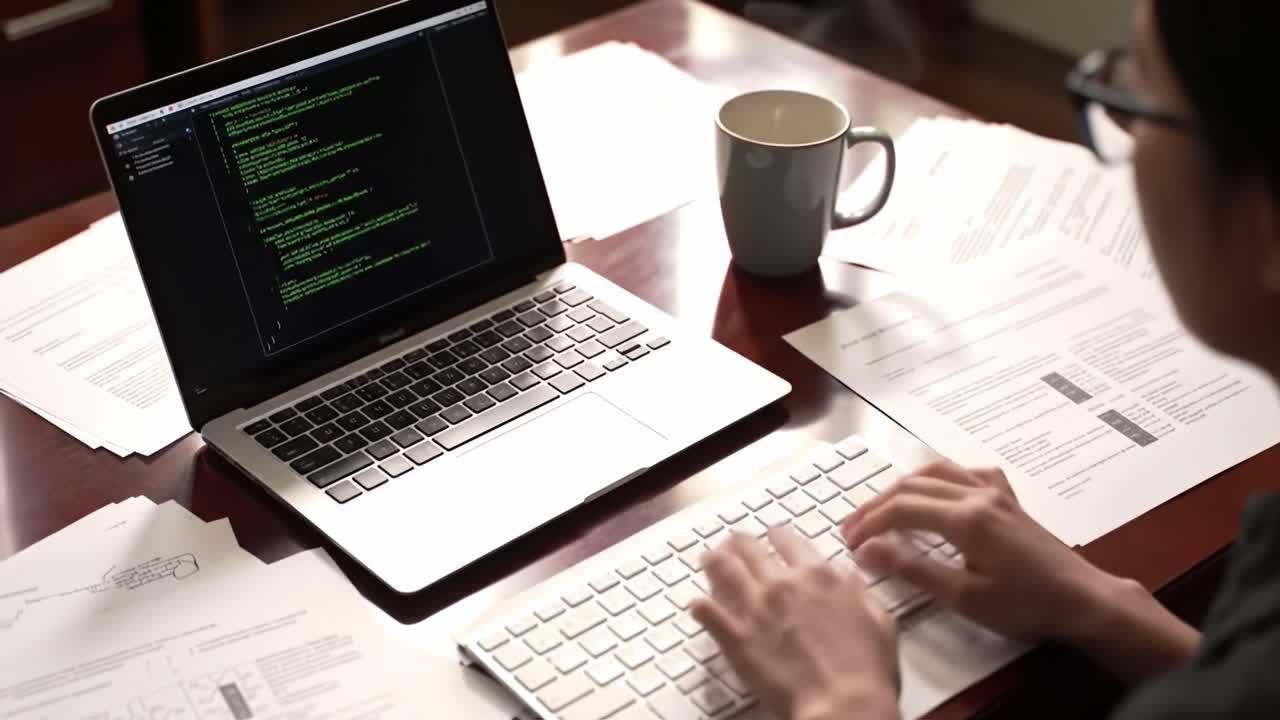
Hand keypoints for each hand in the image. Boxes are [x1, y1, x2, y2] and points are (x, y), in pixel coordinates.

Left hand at [691, 527, 900, 719]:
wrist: (843, 703)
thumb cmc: (865, 670)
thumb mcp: (877, 618)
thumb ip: (856, 591)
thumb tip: (845, 577)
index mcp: (818, 576)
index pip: (788, 541)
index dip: (777, 535)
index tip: (772, 535)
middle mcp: (782, 584)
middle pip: (749, 549)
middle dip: (739, 543)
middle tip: (733, 542)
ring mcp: (755, 609)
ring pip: (723, 570)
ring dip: (714, 562)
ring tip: (708, 559)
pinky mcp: (736, 638)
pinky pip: (708, 613)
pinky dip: (700, 606)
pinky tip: (696, 604)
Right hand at [840, 460, 1109, 644]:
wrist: (1083, 601)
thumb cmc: (1026, 605)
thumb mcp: (964, 597)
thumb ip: (913, 570)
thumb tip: (869, 551)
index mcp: (966, 519)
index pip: (901, 509)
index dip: (869, 523)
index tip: (848, 542)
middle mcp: (978, 495)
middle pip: (912, 485)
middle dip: (876, 504)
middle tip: (852, 528)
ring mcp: (995, 492)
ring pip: (936, 471)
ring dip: (901, 487)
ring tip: (880, 507)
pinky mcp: (1007, 499)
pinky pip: (965, 473)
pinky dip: (938, 477)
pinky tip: (934, 491)